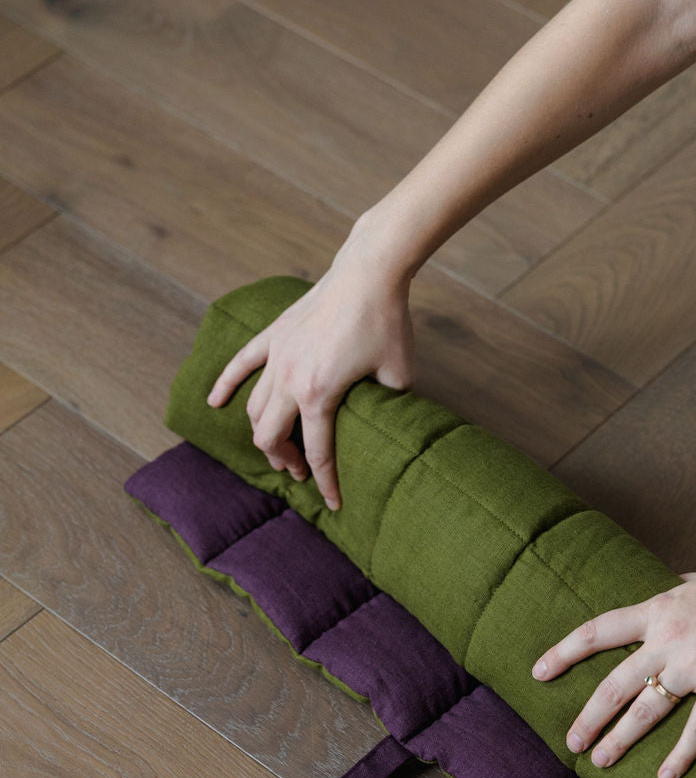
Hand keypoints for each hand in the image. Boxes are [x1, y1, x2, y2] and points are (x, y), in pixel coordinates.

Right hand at [205, 220, 415, 509]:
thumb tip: (388, 421)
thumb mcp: (398, 376)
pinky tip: (215, 402)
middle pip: (269, 436)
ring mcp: (276, 356)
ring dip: (262, 433)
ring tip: (277, 447)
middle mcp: (289, 380)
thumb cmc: (387, 323)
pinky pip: (239, 364)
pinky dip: (225, 384)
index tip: (334, 503)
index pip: (317, 453)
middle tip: (300, 472)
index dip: (326, 484)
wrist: (369, 274)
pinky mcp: (273, 335)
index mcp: (318, 395)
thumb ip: (389, 405)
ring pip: (254, 407)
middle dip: (283, 461)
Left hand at [532, 546, 695, 777]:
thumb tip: (670, 586)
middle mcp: (669, 637)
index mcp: (658, 608)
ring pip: (647, 709)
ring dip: (620, 738)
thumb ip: (679, 588)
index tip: (539, 672)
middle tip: (571, 742)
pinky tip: (665, 777)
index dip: (564, 653)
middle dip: (588, 716)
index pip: (597, 631)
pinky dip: (680, 755)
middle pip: (614, 683)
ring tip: (600, 761)